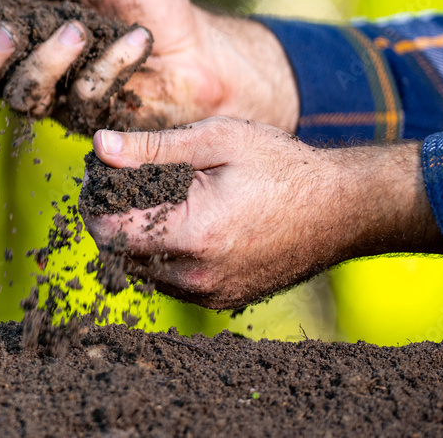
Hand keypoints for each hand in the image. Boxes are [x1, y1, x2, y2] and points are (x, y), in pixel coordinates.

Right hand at [0, 0, 300, 133]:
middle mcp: (33, 67)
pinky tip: (139, 39)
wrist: (202, 50)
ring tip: (79, 31)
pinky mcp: (89, 123)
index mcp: (28, 26)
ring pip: (24, 97)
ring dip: (46, 63)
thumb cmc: (154, 4)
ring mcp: (58, 100)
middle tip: (9, 33)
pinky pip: (83, 101)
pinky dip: (110, 65)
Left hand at [81, 117, 442, 308]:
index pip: (108, 232)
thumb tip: (100, 146)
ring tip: (156, 199)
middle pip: (121, 253)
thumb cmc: (283, 166)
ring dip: (138, 238)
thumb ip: (153, 148)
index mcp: (192, 235)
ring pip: (144, 271)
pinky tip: (183, 222)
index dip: (96, 202)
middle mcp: (197, 275)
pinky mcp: (224, 301)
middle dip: (114, 217)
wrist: (346, 208)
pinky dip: (165, 254)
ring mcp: (211, 294)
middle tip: (125, 181)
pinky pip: (172, 282)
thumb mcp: (216, 141)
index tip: (102, 176)